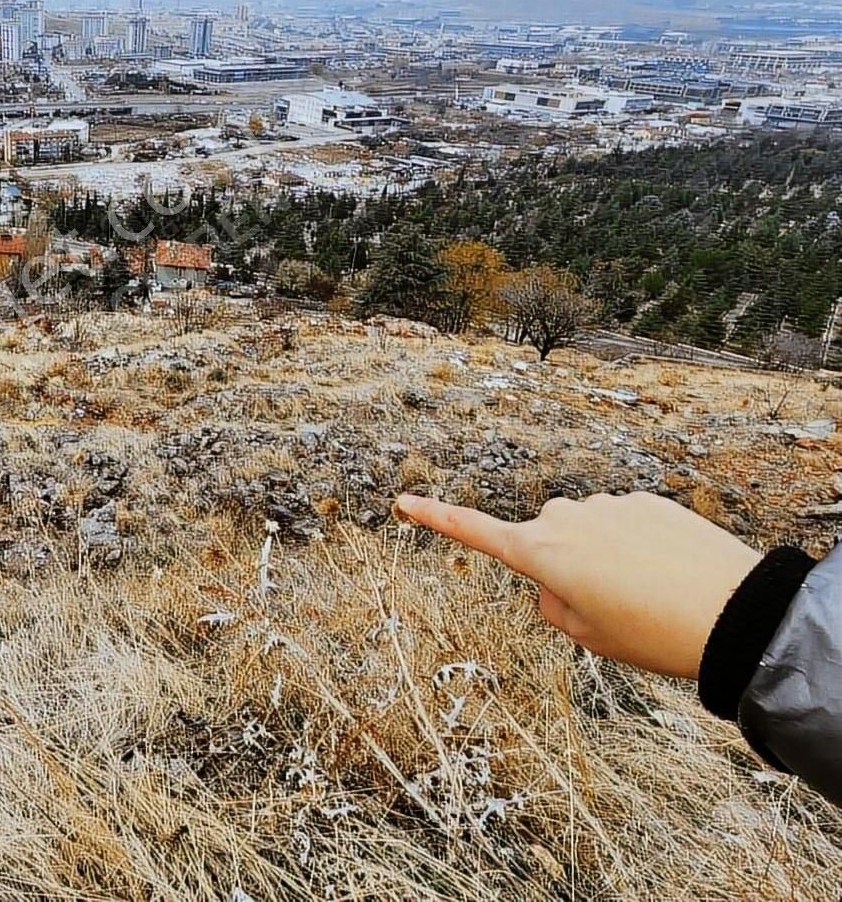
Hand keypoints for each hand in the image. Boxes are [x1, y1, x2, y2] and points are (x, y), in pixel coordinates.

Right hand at [396, 491, 760, 678]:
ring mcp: (607, 505)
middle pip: (544, 538)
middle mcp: (565, 518)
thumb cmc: (653, 634)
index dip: (435, 518)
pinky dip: (638, 545)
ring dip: (604, 555)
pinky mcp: (646, 500)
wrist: (732, 613)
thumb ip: (554, 604)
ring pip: (588, 530)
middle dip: (561, 564)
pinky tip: (670, 572)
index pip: (474, 532)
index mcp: (541, 553)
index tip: (403, 502)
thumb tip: (556, 577)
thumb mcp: (588, 636)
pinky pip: (626, 522)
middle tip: (606, 606)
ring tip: (648, 592)